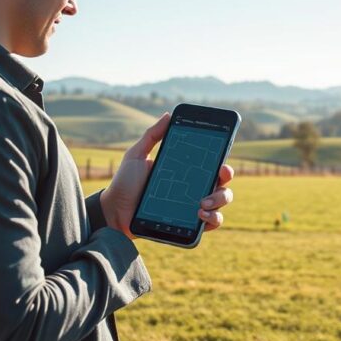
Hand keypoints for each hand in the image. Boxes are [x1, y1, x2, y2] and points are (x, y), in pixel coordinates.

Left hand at [99, 112, 234, 238]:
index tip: (221, 160)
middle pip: (222, 181)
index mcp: (185, 171)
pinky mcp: (190, 225)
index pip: (211, 163)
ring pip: (222, 201)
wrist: (114, 211)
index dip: (222, 160)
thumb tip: (168, 115)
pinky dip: (213, 219)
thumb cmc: (126, 183)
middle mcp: (193, 188)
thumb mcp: (137, 155)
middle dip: (226, 178)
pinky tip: (201, 215)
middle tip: (218, 177)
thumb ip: (152, 135)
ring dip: (219, 200)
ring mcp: (194, 206)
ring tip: (202, 203)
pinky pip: (212, 222)